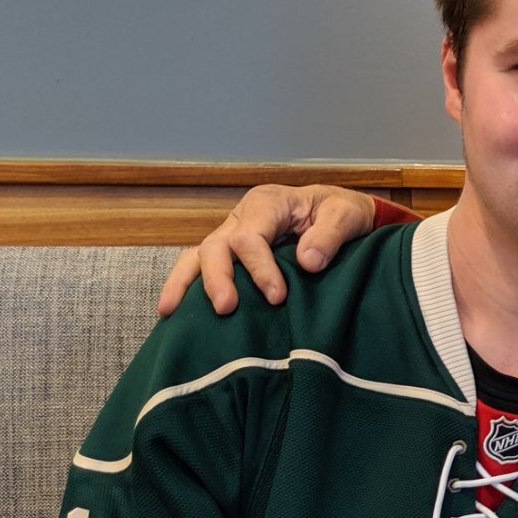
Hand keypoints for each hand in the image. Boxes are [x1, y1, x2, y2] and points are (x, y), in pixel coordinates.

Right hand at [155, 184, 377, 317]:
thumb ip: (330, 236)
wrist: (341, 215)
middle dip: (217, 278)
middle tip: (226, 308)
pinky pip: (201, 268)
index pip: (250, 236)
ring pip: (198, 256)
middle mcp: (242, 218)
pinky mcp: (231, 255)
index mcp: (267, 203)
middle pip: (217, 246)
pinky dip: (186, 287)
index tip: (277, 296)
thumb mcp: (347, 216)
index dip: (259, 268)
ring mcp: (231, 236)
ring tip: (169, 312)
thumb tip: (308, 262)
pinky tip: (172, 313)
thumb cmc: (342, 213)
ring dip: (186, 283)